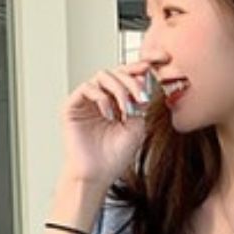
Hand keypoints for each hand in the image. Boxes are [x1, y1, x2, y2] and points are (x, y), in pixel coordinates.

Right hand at [58, 59, 154, 189]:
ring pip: (103, 75)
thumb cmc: (114, 156)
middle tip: (141, 97)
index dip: (143, 63)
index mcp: (117, 100)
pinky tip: (109, 115)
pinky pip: (88, 88)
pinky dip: (102, 98)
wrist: (98, 175)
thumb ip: (140, 102)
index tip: (161, 59)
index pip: (129, 75)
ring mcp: (86, 100)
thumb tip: (145, 79)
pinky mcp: (72, 105)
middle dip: (132, 80)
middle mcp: (101, 96)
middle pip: (117, 70)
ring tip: (126, 111)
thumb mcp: (137, 126)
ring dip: (119, 90)